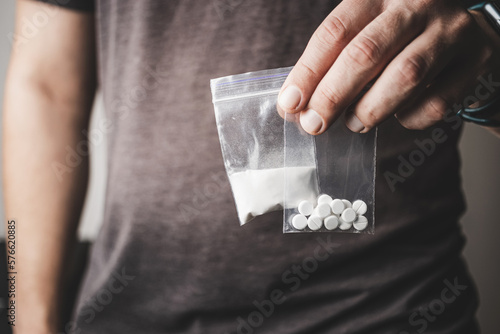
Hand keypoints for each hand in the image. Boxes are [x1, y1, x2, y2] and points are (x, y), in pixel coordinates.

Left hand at [277, 0, 499, 133]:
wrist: (466, 33)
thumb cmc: (400, 39)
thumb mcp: (365, 34)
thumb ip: (332, 63)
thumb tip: (295, 106)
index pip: (335, 32)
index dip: (308, 72)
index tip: (290, 105)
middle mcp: (417, 5)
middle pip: (366, 53)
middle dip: (332, 96)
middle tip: (315, 125)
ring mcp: (451, 30)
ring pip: (404, 78)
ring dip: (370, 110)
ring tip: (354, 124)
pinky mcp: (476, 60)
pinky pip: (436, 102)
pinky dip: (409, 118)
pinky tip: (399, 116)